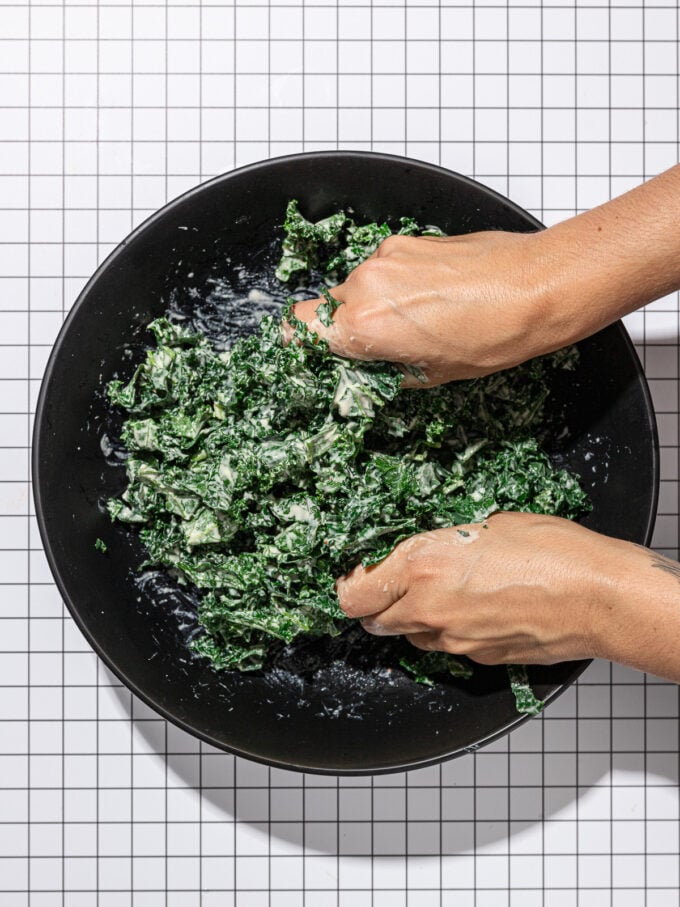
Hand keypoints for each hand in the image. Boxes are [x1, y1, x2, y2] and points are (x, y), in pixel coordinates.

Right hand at [291, 230, 551, 385]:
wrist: (537, 286)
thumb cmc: (494, 335)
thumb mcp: (430, 374)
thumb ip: (381, 369)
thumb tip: (362, 368)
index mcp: (365, 325)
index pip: (296, 329)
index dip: (302, 344)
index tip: (318, 353)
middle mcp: (367, 285)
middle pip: (327, 308)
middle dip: (348, 327)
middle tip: (382, 345)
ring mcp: (387, 258)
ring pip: (358, 287)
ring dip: (376, 305)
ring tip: (419, 320)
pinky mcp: (408, 241)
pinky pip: (385, 268)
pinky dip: (398, 284)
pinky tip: (432, 297)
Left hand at [335, 512, 662, 667]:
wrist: (599, 596)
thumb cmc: (553, 552)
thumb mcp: (486, 524)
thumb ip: (442, 544)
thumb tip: (427, 549)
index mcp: (422, 565)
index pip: (353, 592)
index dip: (350, 584)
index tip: (356, 575)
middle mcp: (429, 607)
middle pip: (373, 619)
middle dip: (378, 602)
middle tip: (394, 583)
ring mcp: (453, 640)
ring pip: (409, 636)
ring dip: (412, 618)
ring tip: (442, 593)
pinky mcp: (477, 658)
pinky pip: (445, 648)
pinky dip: (447, 632)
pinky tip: (472, 610)